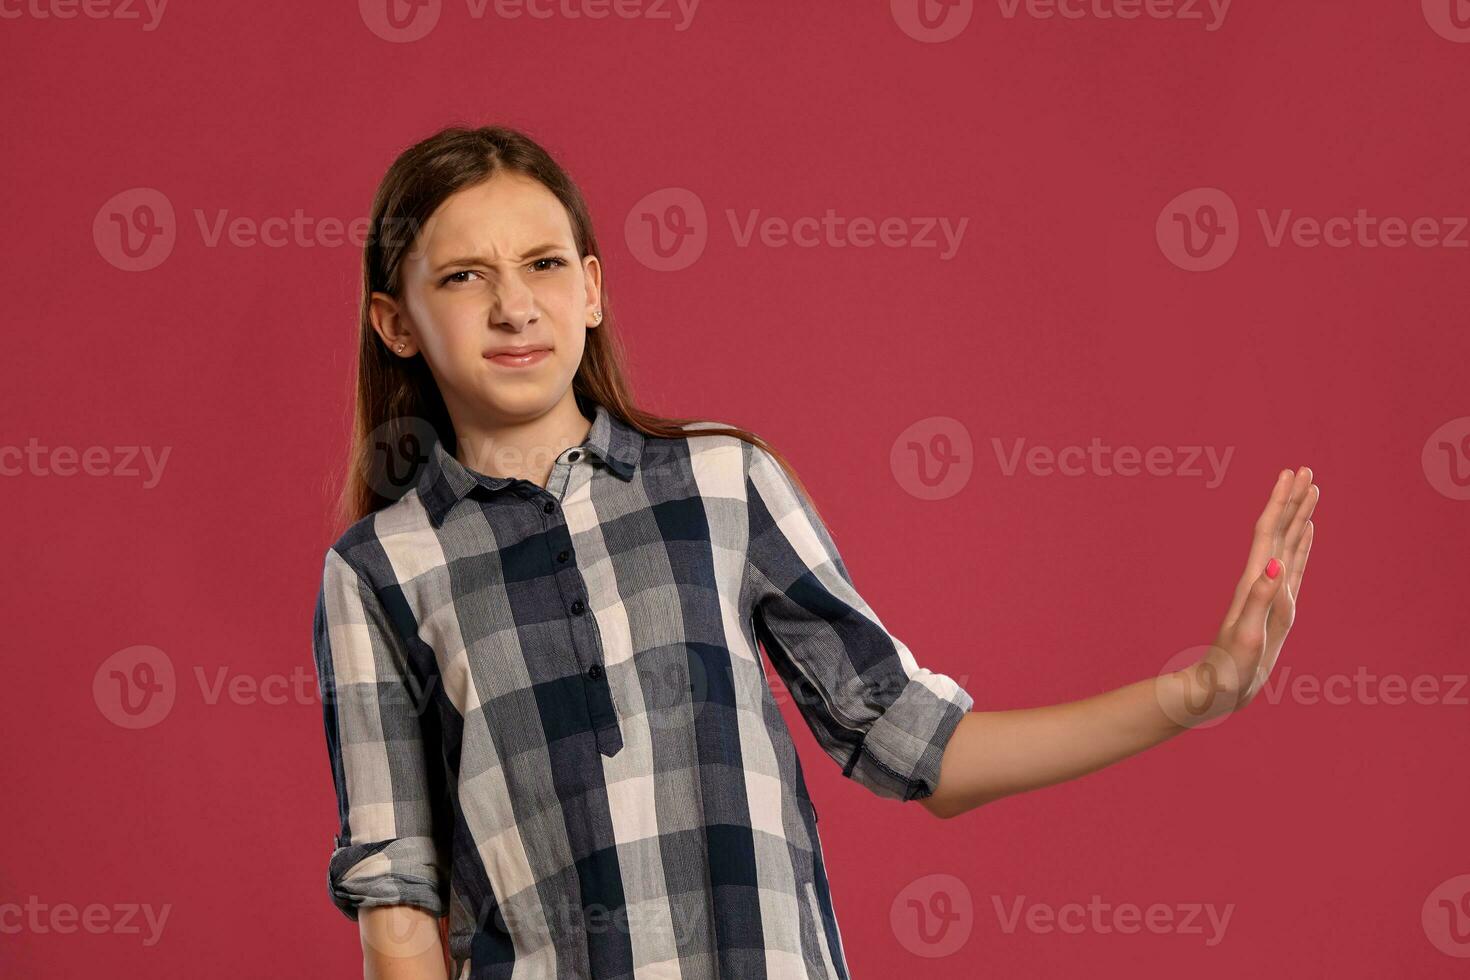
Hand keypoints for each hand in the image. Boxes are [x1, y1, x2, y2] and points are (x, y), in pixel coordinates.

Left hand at [1190, 466, 1317, 718]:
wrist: (1218, 689)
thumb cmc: (1229, 668)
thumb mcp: (1246, 635)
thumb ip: (1259, 599)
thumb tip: (1274, 563)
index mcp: (1254, 582)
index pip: (1268, 531)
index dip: (1280, 502)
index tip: (1291, 473)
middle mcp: (1261, 580)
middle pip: (1280, 530)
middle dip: (1293, 500)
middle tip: (1307, 469)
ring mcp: (1271, 591)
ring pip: (1289, 543)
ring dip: (1300, 516)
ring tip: (1312, 491)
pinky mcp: (1279, 605)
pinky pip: (1294, 566)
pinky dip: (1302, 545)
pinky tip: (1307, 533)